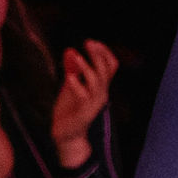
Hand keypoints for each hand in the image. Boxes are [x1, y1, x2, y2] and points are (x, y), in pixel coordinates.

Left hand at [50, 40, 117, 167]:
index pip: (111, 66)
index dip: (104, 53)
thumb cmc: (69, 110)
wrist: (66, 135)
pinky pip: (84, 96)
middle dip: (98, 55)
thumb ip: (71, 70)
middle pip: (106, 70)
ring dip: (86, 67)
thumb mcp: (70, 87)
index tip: (92, 42)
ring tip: (75, 56)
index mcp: (101, 87)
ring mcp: (94, 103)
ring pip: (97, 81)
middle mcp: (102, 93)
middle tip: (88, 42)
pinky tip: (69, 77)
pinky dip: (77, 85)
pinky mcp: (84, 112)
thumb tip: (69, 50)